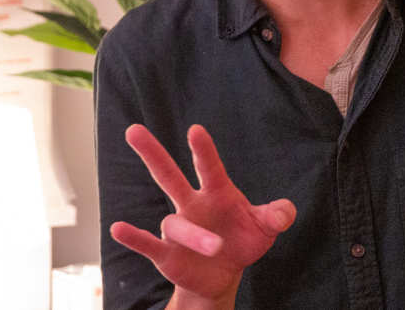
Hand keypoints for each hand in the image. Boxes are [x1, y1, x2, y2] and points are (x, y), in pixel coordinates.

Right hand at [110, 124, 295, 307]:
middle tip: (133, 130)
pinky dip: (134, 237)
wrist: (222, 275)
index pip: (209, 168)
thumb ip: (275, 216)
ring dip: (195, 235)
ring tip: (216, 247)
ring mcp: (177, 228)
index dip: (203, 150)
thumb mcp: (263, 228)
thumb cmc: (241, 240)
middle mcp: (191, 205)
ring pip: (176, 224)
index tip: (195, 130)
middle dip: (152, 153)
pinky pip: (148, 243)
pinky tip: (118, 228)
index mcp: (216, 193)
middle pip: (167, 175)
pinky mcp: (166, 254)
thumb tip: (285, 212)